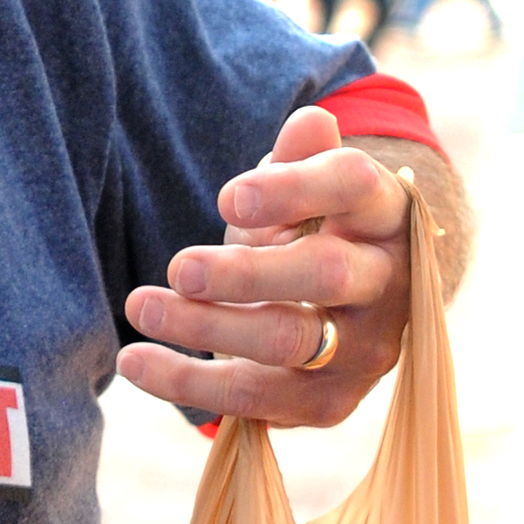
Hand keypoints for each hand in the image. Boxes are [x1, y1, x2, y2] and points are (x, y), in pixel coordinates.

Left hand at [117, 106, 410, 427]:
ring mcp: (367, 349)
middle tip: (178, 267)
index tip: (227, 197)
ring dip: (205, 326)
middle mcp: (389, 283)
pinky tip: (135, 360)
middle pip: (324, 273)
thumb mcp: (307, 191)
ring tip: (139, 306)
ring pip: (288, 340)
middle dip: (245, 272)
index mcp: (384, 212)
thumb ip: (302, 159)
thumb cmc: (313, 232)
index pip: (353, 185)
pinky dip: (189, 382)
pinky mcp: (331, 403)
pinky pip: (256, 399)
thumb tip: (309, 120)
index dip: (292, 188)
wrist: (348, 313)